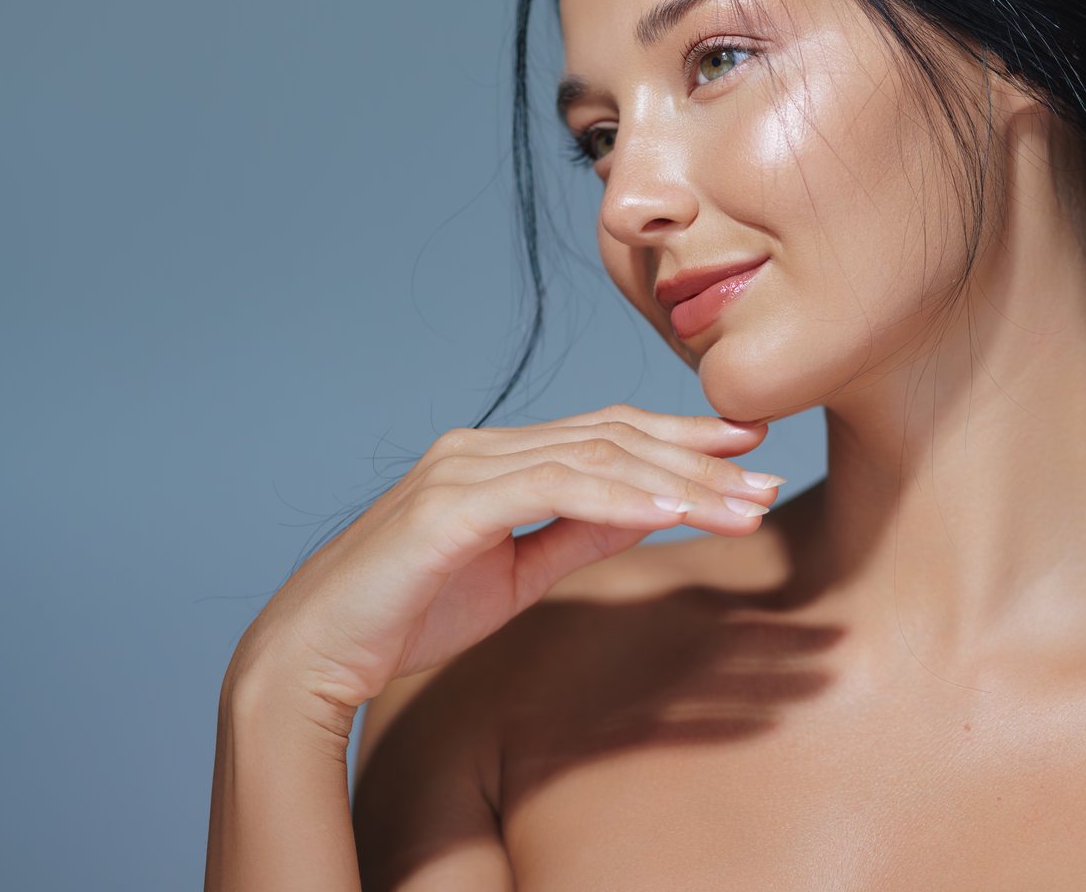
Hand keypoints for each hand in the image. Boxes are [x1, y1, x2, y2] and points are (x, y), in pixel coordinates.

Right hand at [226, 405, 779, 723]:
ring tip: (741, 505)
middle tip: (769, 479)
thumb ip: (579, 533)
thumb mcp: (518, 571)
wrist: (316, 653)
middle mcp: (483, 447)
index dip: (683, 436)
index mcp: (498, 456)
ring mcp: (463, 469)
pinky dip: (615, 500)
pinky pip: (550, 491)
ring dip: (677, 481)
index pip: (608, 432)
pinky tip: (669, 515)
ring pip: (594, 457)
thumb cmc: (408, 613)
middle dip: (699, 458)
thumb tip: (651, 511)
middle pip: (613, 436)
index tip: (750, 450)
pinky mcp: (447, 508)